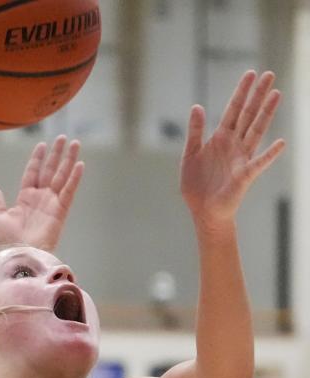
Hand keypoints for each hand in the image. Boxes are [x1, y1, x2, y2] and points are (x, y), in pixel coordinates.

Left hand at [0, 137, 83, 251]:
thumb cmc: (5, 241)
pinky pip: (68, 192)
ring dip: (69, 160)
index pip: (32, 173)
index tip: (42, 144)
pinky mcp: (60, 212)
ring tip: (75, 143)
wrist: (18, 255)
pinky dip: (74, 178)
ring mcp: (51, 204)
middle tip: (63, 138)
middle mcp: (40, 198)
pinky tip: (80, 164)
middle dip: (56, 154)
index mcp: (25, 198)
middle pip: (50, 171)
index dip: (37, 159)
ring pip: (62, 177)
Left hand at [180, 71, 284, 230]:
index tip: (250, 74)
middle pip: (248, 114)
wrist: (202, 211)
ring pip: (256, 130)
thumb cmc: (196, 185)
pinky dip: (270, 154)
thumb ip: (195, 132)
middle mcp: (234, 144)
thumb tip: (197, 106)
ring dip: (266, 113)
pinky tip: (280, 143)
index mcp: (220, 138)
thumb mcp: (189, 156)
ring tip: (276, 93)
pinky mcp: (245, 174)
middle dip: (257, 95)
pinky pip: (259, 162)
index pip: (233, 110)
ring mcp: (242, 157)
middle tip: (269, 74)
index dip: (241, 92)